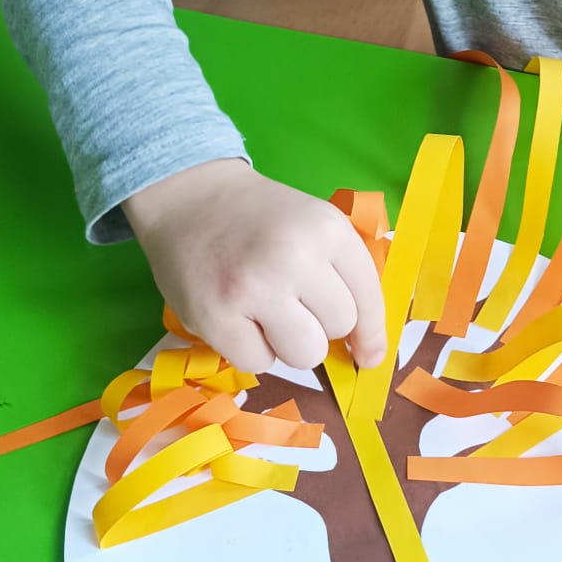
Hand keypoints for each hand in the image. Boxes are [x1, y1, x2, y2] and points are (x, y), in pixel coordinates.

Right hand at [122, 159, 385, 375]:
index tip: (368, 354)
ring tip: (267, 313)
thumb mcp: (315, 224)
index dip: (370, 333)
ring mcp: (253, 288)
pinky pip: (258, 364)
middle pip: (338, 328)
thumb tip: (368, 348)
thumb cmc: (261, 217)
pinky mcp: (215, 317)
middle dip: (321, 325)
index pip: (368, 299)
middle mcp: (294, 257)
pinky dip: (251, 350)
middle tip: (293, 303)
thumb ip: (345, 274)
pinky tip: (239, 319)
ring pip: (304, 355)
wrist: (190, 198)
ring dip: (290, 344)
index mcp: (328, 230)